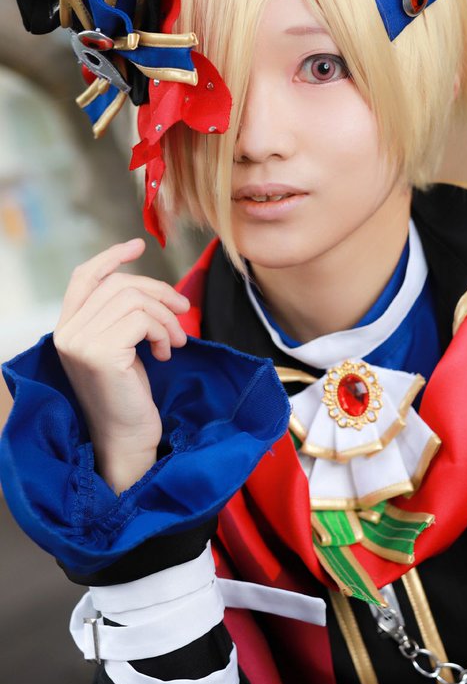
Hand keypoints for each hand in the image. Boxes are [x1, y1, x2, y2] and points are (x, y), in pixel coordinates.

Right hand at [53, 239, 190, 493]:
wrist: (128, 438)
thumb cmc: (130, 396)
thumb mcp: (122, 348)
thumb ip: (122, 317)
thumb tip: (152, 288)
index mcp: (67, 328)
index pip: (83, 278)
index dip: (110, 257)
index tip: (137, 245)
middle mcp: (67, 332)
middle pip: (119, 285)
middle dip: (159, 293)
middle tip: (182, 313)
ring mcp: (80, 342)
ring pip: (135, 299)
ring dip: (165, 317)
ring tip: (174, 342)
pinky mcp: (101, 353)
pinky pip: (143, 319)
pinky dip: (163, 331)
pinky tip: (165, 354)